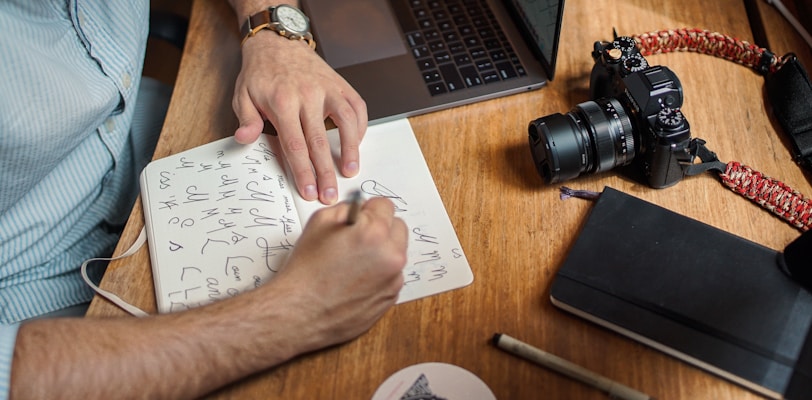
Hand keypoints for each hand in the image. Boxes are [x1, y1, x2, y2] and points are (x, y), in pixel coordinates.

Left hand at [232, 33, 367, 204]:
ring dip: (351, 150)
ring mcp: (328, 89)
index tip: (309, 191)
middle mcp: (308, 95)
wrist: (278, 42)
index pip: (295, 145)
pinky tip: (356, 145)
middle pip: (321, 142)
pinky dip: (360, 128)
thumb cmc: (261, 73)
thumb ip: (247, 119)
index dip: (303, 171)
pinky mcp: (340, 85)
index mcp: (282, 102)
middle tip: (330, 194)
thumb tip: (245, 139)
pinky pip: (357, 108)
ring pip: (347, 123)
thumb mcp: (243, 95)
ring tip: (350, 171)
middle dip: (326, 172)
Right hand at [268, 197, 408, 351]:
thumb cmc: (306, 270)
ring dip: (381, 252)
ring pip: (396, 253)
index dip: (369, 210)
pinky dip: (379, 274)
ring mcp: (394, 279)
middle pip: (398, 228)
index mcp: (375, 233)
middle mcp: (391, 256)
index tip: (360, 217)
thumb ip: (347, 209)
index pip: (386, 206)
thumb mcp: (319, 222)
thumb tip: (362, 209)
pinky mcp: (391, 298)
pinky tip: (356, 280)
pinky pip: (392, 276)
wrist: (300, 312)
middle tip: (357, 239)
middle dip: (380, 229)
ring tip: (353, 263)